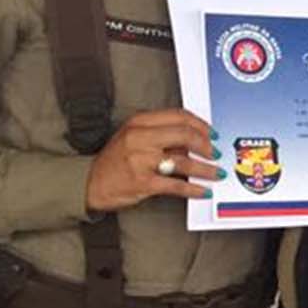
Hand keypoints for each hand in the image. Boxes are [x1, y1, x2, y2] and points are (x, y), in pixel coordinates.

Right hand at [86, 109, 219, 211]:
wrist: (90, 182)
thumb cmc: (116, 160)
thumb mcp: (135, 138)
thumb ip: (161, 135)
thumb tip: (195, 141)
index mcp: (139, 122)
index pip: (179, 116)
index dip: (201, 125)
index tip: (213, 134)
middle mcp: (140, 138)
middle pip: (184, 135)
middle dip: (207, 145)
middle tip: (217, 154)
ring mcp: (140, 160)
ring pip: (183, 161)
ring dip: (205, 168)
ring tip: (216, 173)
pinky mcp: (142, 182)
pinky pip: (175, 185)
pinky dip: (193, 189)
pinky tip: (202, 191)